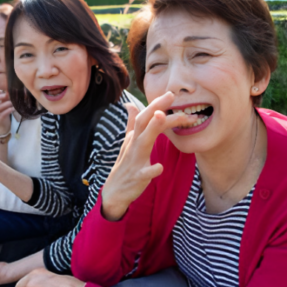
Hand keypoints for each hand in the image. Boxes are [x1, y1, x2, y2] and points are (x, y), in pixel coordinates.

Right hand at [0, 90, 13, 133]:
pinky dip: (7, 111)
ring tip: (12, 102)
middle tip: (5, 95)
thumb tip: (9, 90)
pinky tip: (12, 108)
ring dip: (5, 104)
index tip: (0, 90)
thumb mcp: (1, 104)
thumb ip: (3, 97)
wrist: (3, 125)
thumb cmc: (2, 112)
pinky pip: (2, 115)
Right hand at [100, 91, 196, 220]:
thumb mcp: (128, 143)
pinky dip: (151, 170)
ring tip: (163, 117)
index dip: (156, 104)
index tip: (170, 94)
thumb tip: (130, 105)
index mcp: (134, 137)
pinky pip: (143, 174)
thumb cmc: (125, 166)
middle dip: (156, 108)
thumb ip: (132, 124)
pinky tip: (160, 166)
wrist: (114, 192)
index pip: (144, 116)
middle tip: (171, 96)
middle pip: (143, 123)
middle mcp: (133, 145)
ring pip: (143, 142)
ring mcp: (134, 161)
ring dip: (152, 129)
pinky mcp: (136, 178)